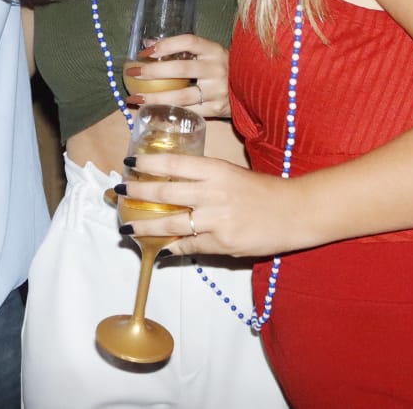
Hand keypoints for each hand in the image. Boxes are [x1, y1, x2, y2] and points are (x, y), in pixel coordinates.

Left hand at [121, 151, 302, 257]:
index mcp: (214, 169)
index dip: (147, 163)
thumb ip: (203, 178)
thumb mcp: (230, 174)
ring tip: (127, 228)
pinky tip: (159, 250)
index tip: (128, 164)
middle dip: (136, 194)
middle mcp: (211, 192)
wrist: (293, 212)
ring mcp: (215, 219)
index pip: (172, 164)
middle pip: (164, 193)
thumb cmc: (261, 190)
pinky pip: (189, 246)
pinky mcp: (222, 242)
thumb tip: (172, 183)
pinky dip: (172, 248)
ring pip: (170, 224)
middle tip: (118, 193)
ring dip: (144, 227)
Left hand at [124, 33, 230, 117]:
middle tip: (132, 73)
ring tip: (135, 99)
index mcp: (214, 50)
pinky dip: (169, 112)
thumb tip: (147, 43)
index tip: (144, 51)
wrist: (251, 89)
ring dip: (155, 98)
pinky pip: (188, 112)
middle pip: (181, 69)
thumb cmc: (221, 67)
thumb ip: (181, 49)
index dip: (165, 45)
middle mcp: (216, 69)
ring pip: (181, 96)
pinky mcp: (217, 110)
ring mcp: (217, 91)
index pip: (188, 42)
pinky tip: (154, 111)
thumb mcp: (206, 53)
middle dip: (153, 72)